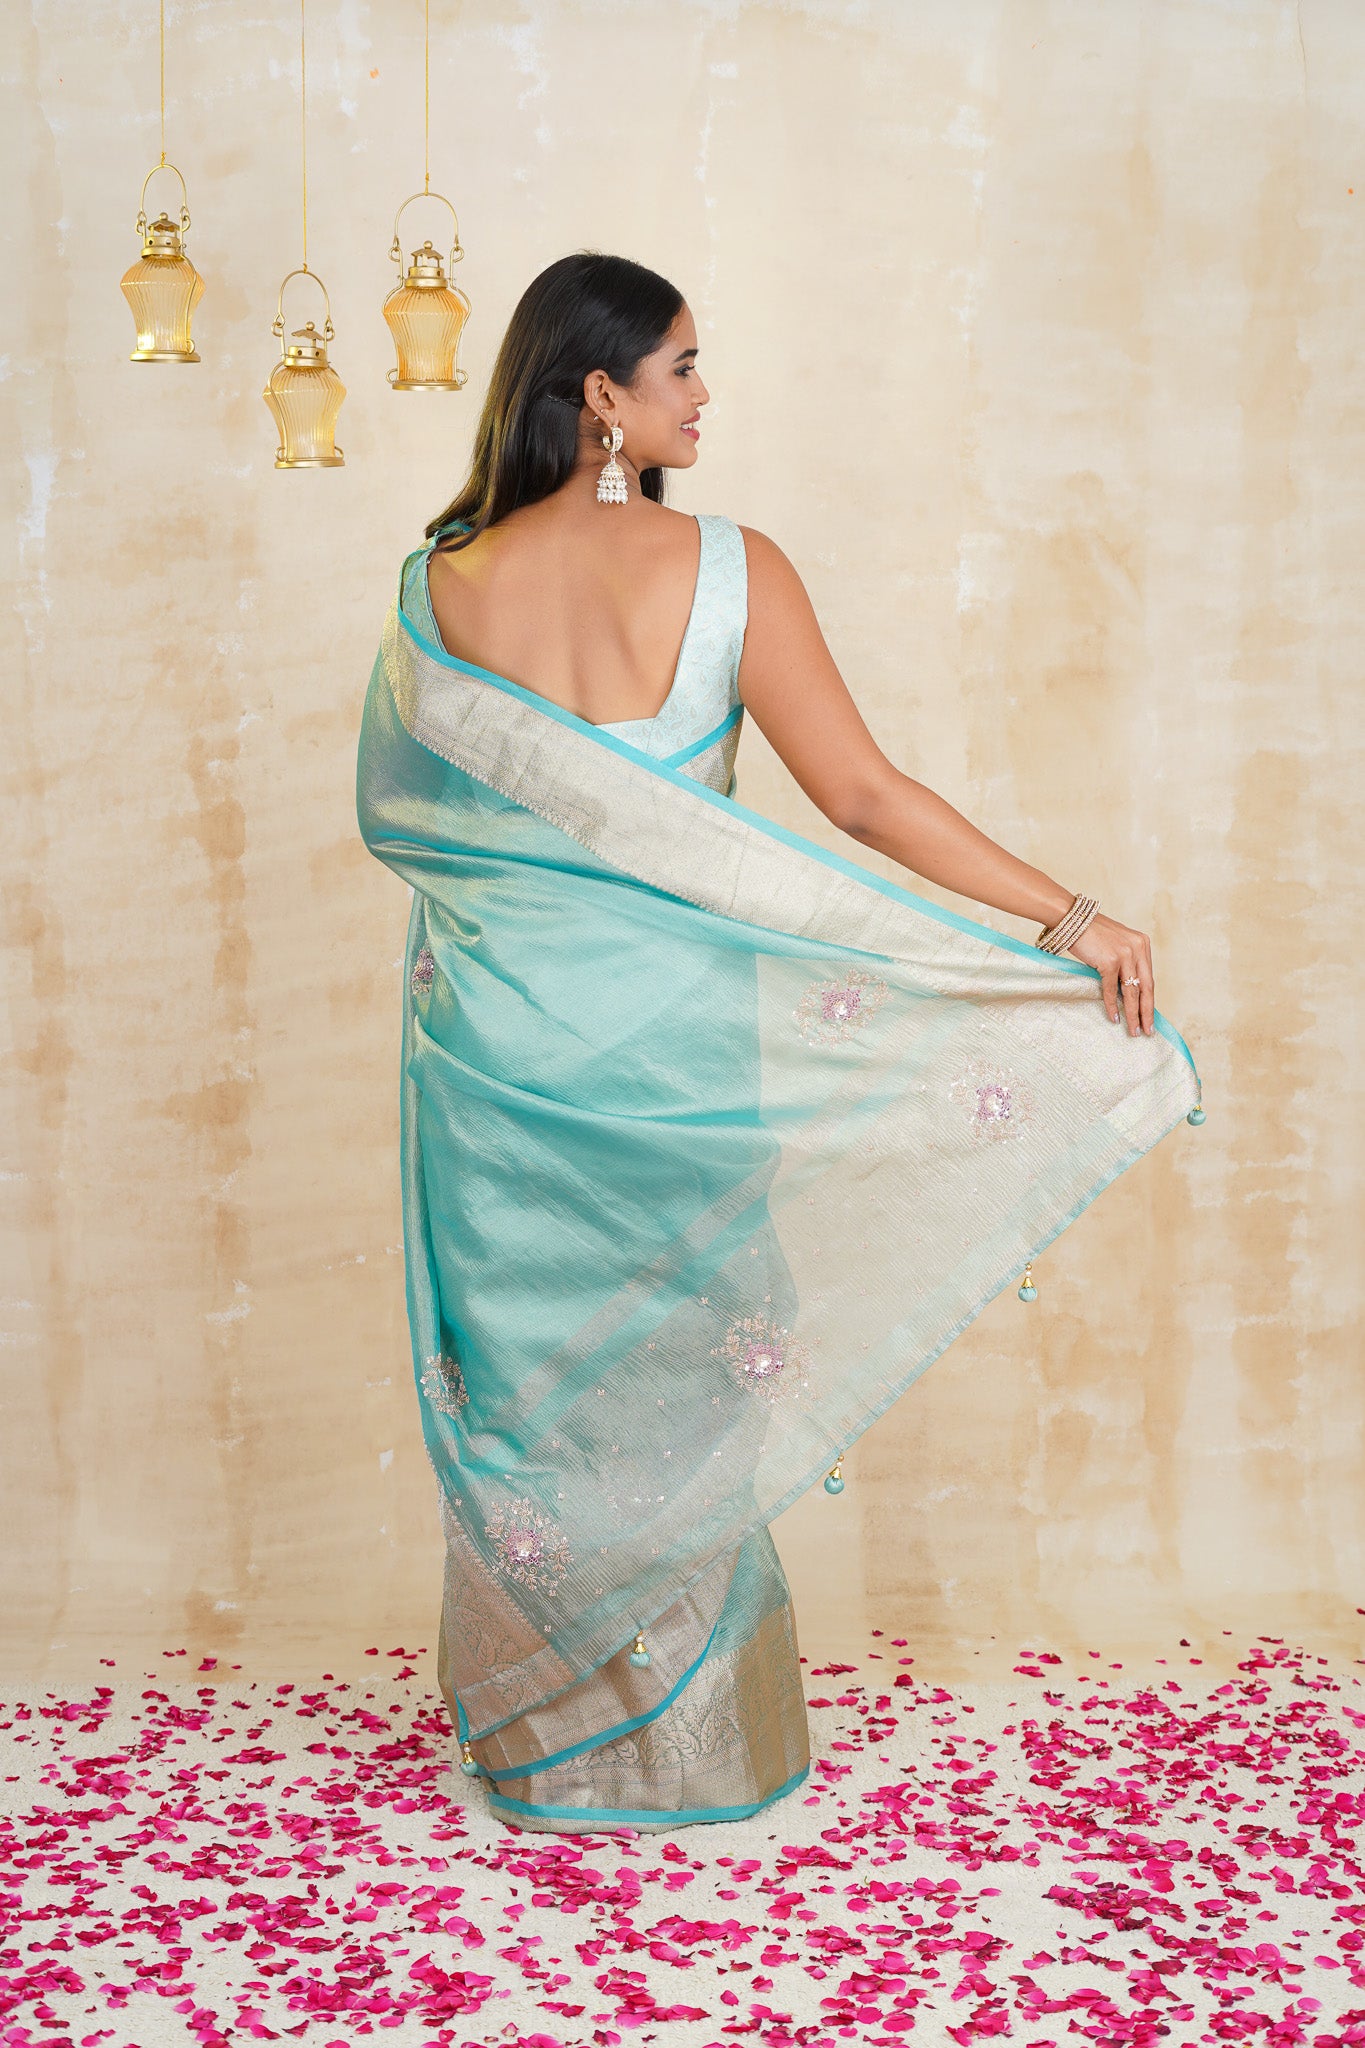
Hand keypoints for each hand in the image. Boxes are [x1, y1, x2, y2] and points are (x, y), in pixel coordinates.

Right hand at [1064, 912, 1154, 1035]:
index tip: (1149, 1017)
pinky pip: (1111, 989)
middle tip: (1148, 1030)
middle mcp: (1137, 948)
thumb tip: (1127, 989)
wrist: (1072, 919)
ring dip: (1132, 1013)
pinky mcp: (1109, 961)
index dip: (1149, 1000)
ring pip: (1131, 991)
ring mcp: (1124, 954)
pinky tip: (1114, 1018)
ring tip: (1134, 1030)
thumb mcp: (1116, 944)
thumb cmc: (1091, 933)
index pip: (1149, 978)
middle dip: (1146, 1012)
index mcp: (1142, 944)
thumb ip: (1125, 962)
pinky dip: (1112, 1005)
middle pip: (1146, 987)